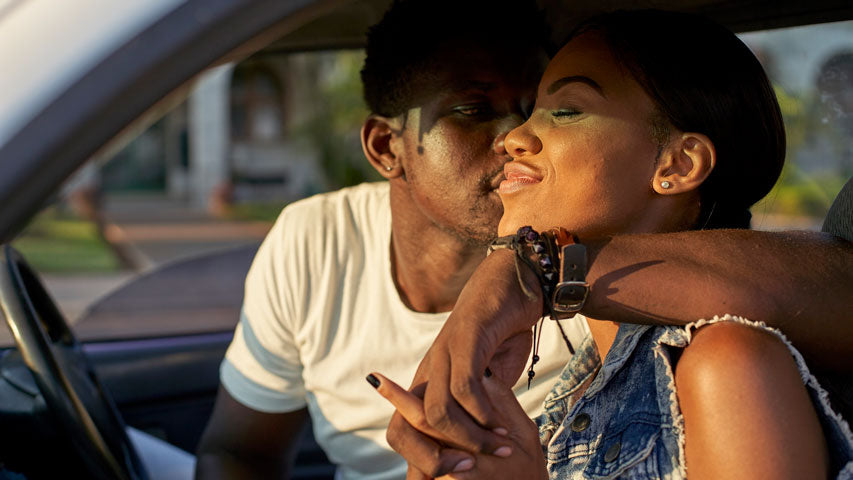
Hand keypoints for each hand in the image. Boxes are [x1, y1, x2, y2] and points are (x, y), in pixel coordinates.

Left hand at [386, 250, 543, 475]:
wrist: (513, 284)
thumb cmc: (500, 336)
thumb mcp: (486, 384)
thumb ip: (476, 414)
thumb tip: (474, 453)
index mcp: (427, 384)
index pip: (402, 432)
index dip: (416, 464)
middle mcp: (427, 371)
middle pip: (404, 430)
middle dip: (432, 461)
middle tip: (467, 471)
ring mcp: (442, 355)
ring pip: (436, 413)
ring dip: (469, 439)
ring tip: (498, 449)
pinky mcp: (464, 339)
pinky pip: (463, 386)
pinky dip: (482, 413)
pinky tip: (502, 422)